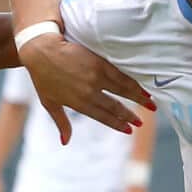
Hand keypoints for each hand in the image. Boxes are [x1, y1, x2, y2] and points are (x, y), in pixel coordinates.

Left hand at [19, 33, 150, 142]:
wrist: (41, 50)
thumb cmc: (42, 77)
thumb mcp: (49, 103)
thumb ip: (61, 122)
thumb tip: (65, 142)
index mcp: (79, 103)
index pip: (103, 116)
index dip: (117, 124)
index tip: (129, 130)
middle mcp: (90, 92)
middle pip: (115, 106)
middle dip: (130, 115)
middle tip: (141, 121)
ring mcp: (96, 76)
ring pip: (122, 89)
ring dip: (137, 97)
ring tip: (150, 104)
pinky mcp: (99, 62)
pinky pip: (119, 74)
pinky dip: (132, 81)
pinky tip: (140, 86)